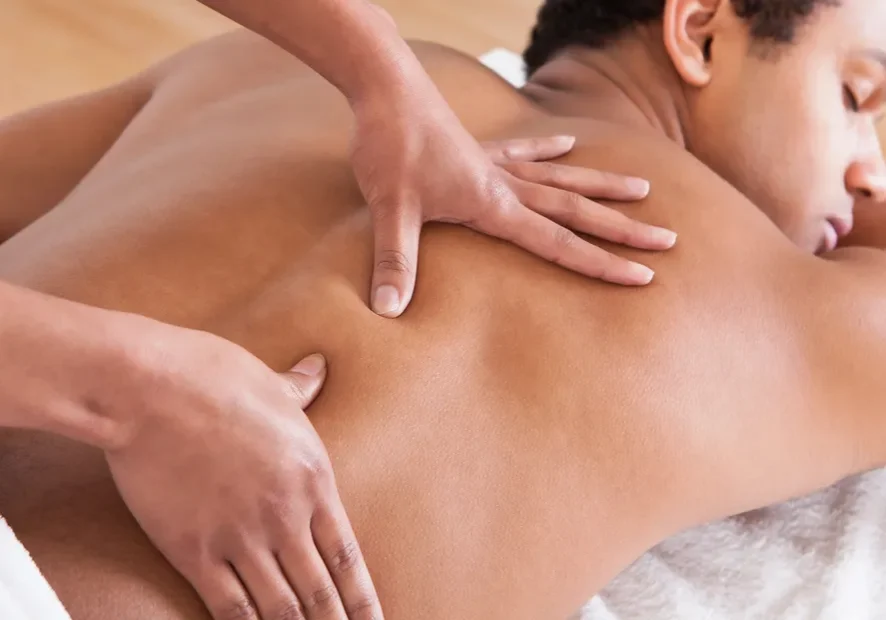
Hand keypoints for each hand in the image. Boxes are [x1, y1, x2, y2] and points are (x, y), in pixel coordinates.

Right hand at [104, 324, 380, 619]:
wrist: (151, 389)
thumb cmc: (215, 377)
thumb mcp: (271, 383)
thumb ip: (300, 388)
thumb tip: (319, 368)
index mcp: (312, 478)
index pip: (346, 556)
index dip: (362, 599)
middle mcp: (283, 516)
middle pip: (318, 591)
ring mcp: (239, 536)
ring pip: (279, 607)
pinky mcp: (192, 549)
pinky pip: (227, 605)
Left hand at [349, 92, 676, 317]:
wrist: (385, 87)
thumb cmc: (389, 147)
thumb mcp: (391, 209)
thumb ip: (396, 260)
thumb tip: (389, 309)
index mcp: (493, 203)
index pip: (558, 242)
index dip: (600, 262)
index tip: (641, 275)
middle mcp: (505, 183)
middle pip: (575, 208)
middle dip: (621, 228)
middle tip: (666, 238)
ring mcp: (495, 163)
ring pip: (561, 177)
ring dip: (601, 186)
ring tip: (641, 189)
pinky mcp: (479, 148)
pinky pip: (525, 152)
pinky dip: (548, 149)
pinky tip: (569, 143)